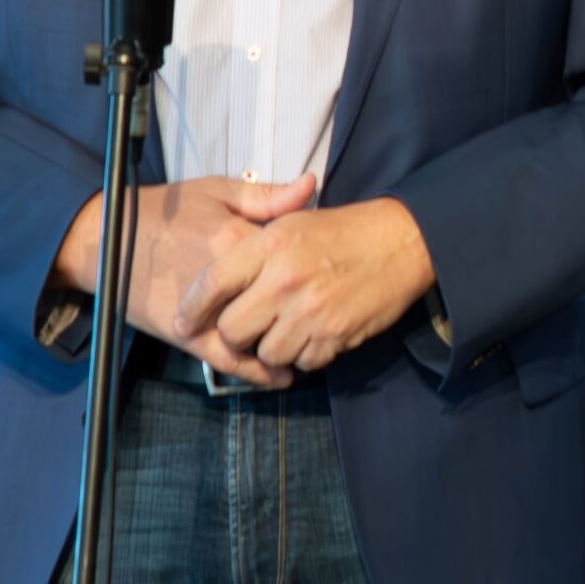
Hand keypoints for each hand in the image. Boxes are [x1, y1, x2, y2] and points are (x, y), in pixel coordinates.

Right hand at [54, 173, 316, 387]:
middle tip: (335, 317)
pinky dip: (257, 372)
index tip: (341, 274)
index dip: (319, 269)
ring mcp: (207, 313)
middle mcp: (228, 283)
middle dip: (309, 313)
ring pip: (259, 339)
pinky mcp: (186, 335)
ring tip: (314, 350)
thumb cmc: (166, 210)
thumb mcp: (217, 192)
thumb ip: (267, 196)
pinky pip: (228, 360)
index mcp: (238, 241)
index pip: (294, 261)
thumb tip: (310, 186)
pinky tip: (280, 376)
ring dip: (288, 348)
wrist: (108, 239)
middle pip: (282, 305)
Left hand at [174, 196, 435, 372]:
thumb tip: (213, 276)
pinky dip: (304, 354)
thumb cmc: (342, 231)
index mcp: (270, 245)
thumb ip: (250, 246)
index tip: (183, 323)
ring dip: (272, 346)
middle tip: (248, 324)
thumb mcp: (292, 220)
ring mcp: (310, 312)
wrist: (401, 241)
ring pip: (266, 353)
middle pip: (232, 330)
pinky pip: (302, 363)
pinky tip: (313, 332)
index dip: (192, 308)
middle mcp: (285, 280)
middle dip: (235, 333)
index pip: (213, 283)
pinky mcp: (334, 336)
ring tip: (286, 326)